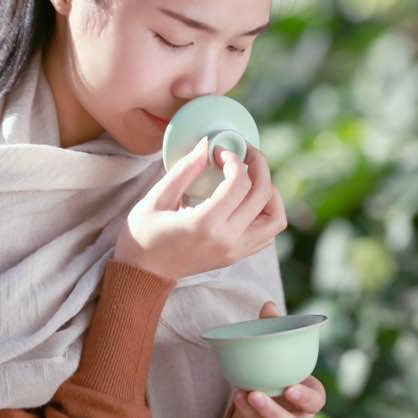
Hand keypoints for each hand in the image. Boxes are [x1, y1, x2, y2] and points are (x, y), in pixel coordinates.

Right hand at [114, 137, 286, 280]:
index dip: (234, 159)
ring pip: (275, 218)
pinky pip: (268, 234)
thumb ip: (185, 170)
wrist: (143, 274)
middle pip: (263, 195)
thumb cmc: (143, 235)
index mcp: (204, 224)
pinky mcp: (237, 256)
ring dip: (270, 192)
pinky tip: (248, 199)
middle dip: (259, 165)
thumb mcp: (157, 198)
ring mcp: (235, 251)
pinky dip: (267, 213)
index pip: (239, 184)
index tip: (219, 151)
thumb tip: (206, 144)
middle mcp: (226, 240)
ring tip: (251, 177)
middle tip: (245, 151)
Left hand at [228, 301, 325, 417]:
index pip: (317, 399)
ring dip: (257, 416)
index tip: (290, 387)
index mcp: (311, 395)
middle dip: (275, 411)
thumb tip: (269, 305)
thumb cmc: (273, 379)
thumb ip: (273, 331)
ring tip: (240, 395)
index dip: (306, 396)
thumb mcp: (274, 357)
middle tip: (256, 394)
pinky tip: (239, 402)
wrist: (261, 413)